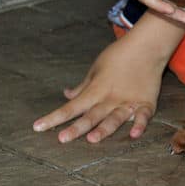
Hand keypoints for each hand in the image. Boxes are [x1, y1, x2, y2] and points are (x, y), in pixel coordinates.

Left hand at [32, 31, 164, 143]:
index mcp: (96, 90)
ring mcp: (129, 102)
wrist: (146, 46)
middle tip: (62, 139)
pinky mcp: (146, 103)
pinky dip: (139, 125)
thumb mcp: (96, 68)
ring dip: (104, 129)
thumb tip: (67, 94)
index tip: (37, 127)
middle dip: (76, 128)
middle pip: (91, 116)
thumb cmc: (118, 56)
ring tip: (93, 139)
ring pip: (114, 118)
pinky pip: (143, 116)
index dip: (54, 117)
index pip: (71, 107)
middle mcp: (110, 98)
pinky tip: (134, 135)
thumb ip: (83, 86)